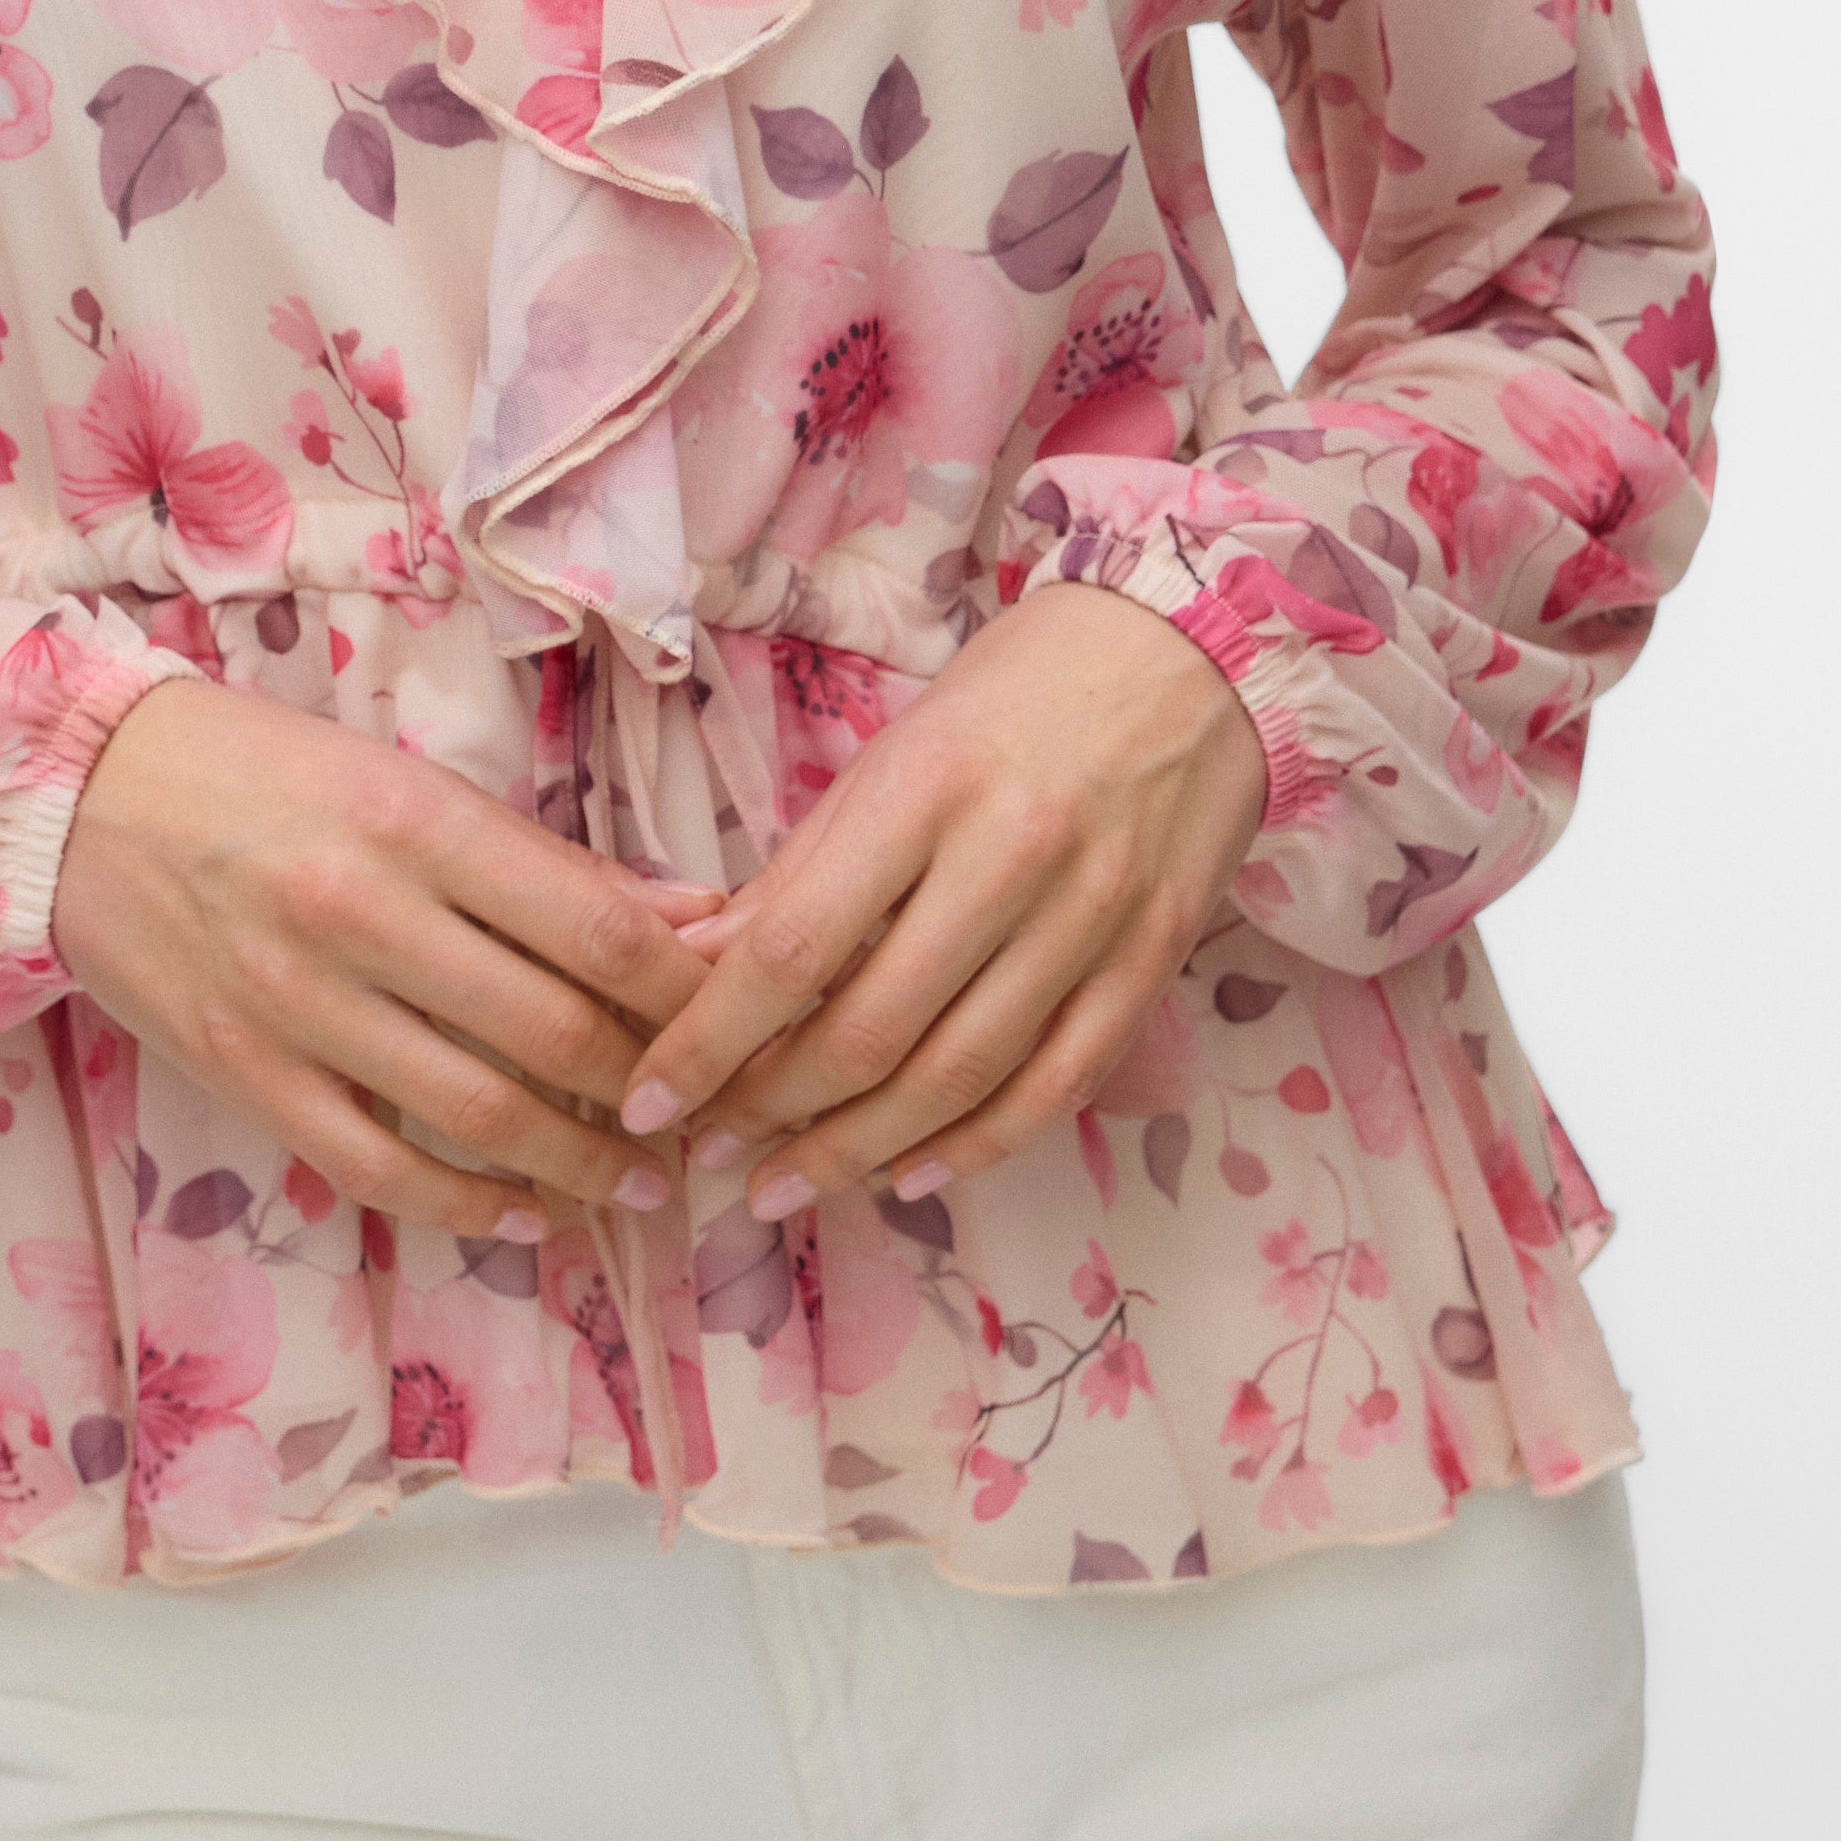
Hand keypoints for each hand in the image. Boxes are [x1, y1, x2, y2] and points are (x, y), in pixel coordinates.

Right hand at [51, 674, 714, 1247]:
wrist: (80, 797)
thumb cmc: (263, 774)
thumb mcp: (406, 783)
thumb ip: (542, 864)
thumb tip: (688, 920)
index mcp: (417, 820)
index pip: (597, 926)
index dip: (688, 993)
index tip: (733, 1024)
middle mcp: (362, 912)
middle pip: (555, 1029)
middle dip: (653, 1091)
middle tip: (705, 1119)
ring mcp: (298, 1002)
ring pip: (479, 1113)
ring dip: (579, 1162)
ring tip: (638, 1183)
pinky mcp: (245, 1073)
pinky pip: (378, 1167)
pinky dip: (466, 1206)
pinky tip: (526, 1217)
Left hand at [616, 581, 1271, 1219]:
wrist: (1191, 656)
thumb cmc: (1018, 695)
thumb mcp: (894, 753)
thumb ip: (800, 868)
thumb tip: (688, 963)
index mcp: (927, 789)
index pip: (794, 947)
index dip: (710, 1041)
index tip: (650, 1099)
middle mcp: (1012, 857)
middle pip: (871, 1030)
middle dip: (773, 1112)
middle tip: (714, 1152)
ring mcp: (1093, 917)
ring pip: (958, 1077)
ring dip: (858, 1150)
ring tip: (788, 1184)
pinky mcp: (1152, 960)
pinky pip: (1055, 1085)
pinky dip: (976, 1146)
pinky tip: (909, 1174)